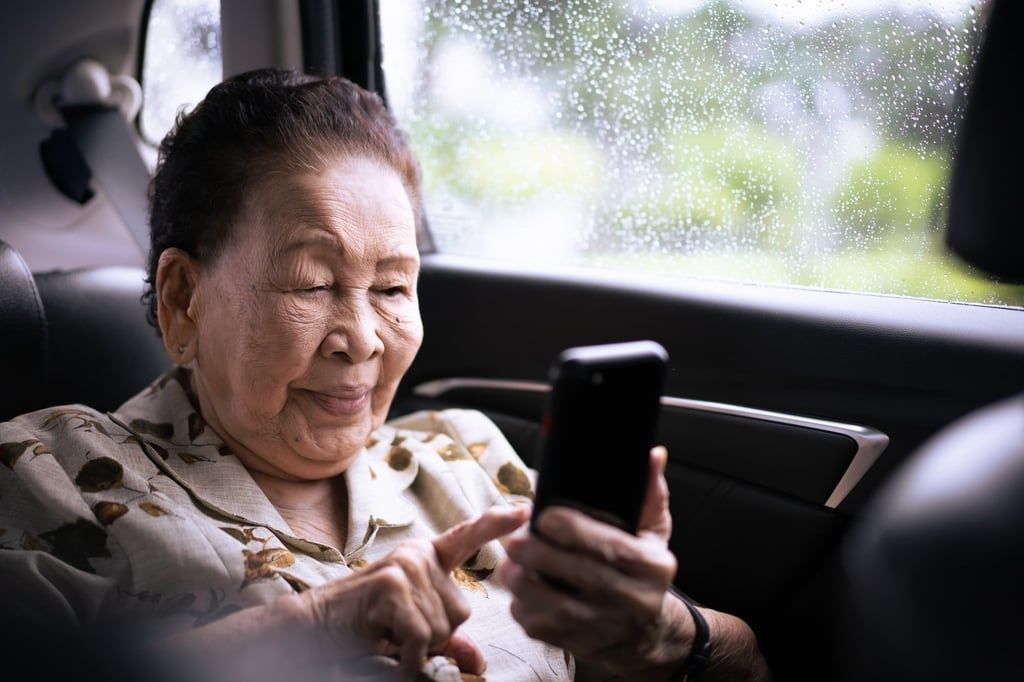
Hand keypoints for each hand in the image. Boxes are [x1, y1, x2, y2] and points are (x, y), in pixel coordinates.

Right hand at [286, 504, 529, 678]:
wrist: (312, 630)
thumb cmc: (364, 627)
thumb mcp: (412, 631)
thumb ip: (447, 640)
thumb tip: (480, 661)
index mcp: (425, 558)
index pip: (466, 537)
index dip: (496, 524)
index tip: (526, 510)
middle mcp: (417, 555)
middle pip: (461, 611)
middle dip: (435, 635)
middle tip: (397, 631)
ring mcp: (405, 566)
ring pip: (442, 626)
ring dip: (417, 645)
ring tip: (386, 633)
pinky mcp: (392, 584)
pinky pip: (420, 635)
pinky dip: (407, 654)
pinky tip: (385, 645)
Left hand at [498, 447, 694, 679]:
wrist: (650, 635)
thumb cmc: (643, 572)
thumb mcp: (653, 533)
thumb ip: (648, 493)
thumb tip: (652, 453)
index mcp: (653, 566)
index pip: (612, 546)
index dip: (574, 531)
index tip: (543, 516)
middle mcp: (636, 599)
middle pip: (584, 577)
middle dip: (542, 557)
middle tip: (514, 542)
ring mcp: (610, 627)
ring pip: (561, 610)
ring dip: (526, 587)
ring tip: (509, 567)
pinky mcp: (585, 646)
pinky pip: (549, 633)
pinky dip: (526, 614)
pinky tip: (517, 596)